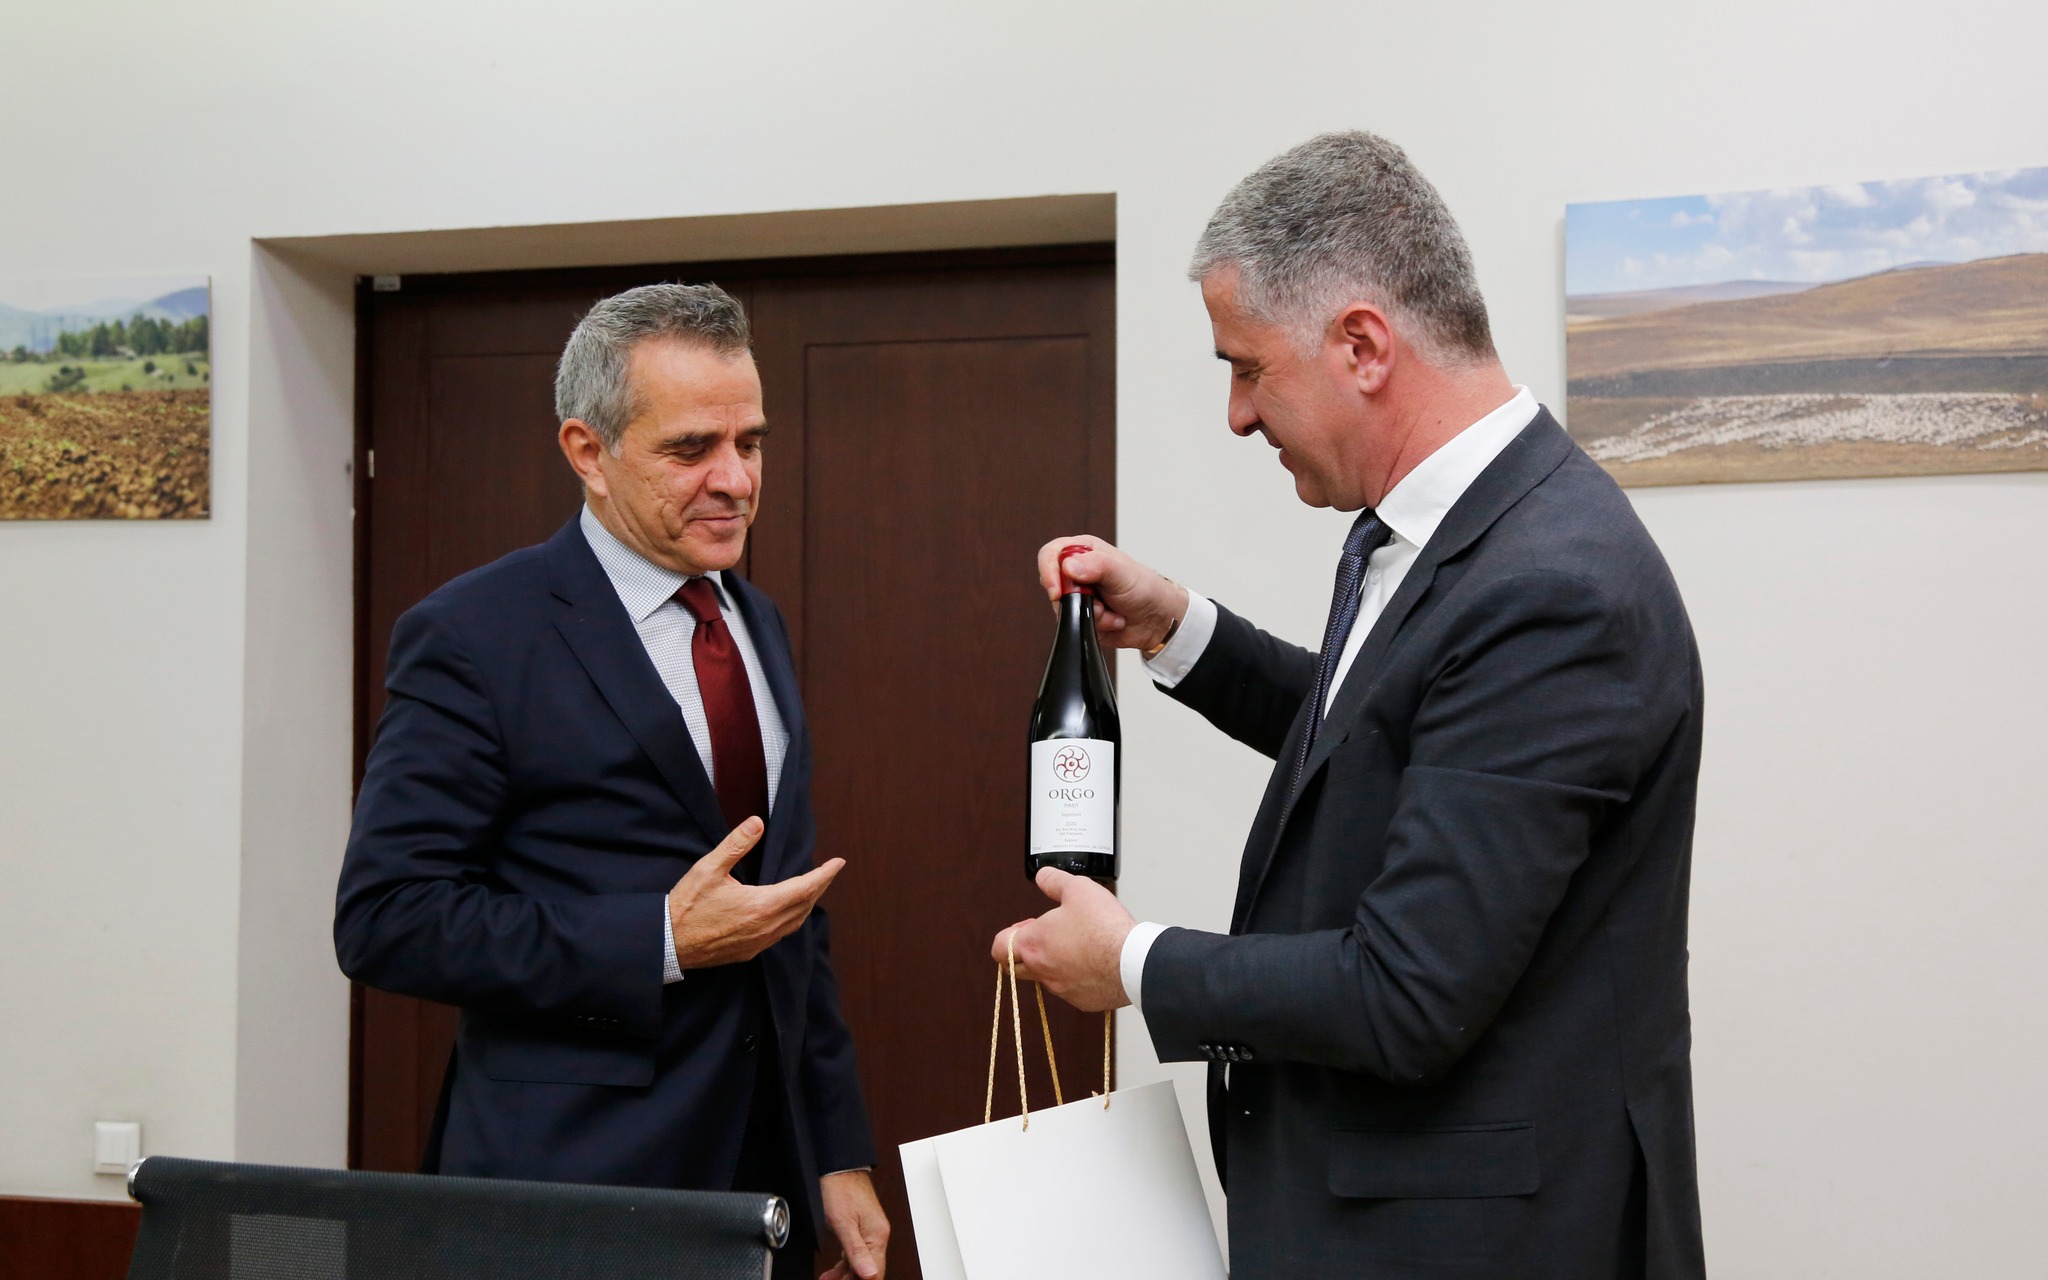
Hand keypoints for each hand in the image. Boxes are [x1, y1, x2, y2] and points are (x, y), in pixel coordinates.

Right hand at [668, 817, 843, 968]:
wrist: (667, 943)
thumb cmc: (686, 906)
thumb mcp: (708, 869)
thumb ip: (735, 844)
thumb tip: (757, 823)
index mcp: (761, 905)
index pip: (805, 888)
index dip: (825, 875)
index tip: (839, 863)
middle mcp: (766, 928)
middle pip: (805, 905)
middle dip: (820, 886)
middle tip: (829, 871)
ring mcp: (758, 943)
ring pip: (794, 923)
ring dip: (807, 904)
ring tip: (813, 888)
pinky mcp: (749, 952)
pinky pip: (780, 935)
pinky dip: (791, 919)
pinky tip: (786, 912)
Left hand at [818, 1169, 888, 1278]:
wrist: (837, 1167)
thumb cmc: (840, 1189)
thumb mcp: (843, 1224)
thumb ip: (856, 1251)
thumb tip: (869, 1274)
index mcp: (877, 1235)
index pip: (875, 1272)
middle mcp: (877, 1235)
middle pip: (868, 1270)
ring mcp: (869, 1231)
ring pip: (860, 1263)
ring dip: (845, 1275)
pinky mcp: (860, 1227)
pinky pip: (855, 1252)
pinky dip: (844, 1264)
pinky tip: (833, 1271)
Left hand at [991, 868, 1135, 1011]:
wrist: (1133, 962)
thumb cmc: (1104, 927)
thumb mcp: (1078, 889)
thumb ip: (1054, 881)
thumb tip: (1043, 876)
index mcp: (1033, 944)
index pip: (999, 947)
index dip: (1008, 935)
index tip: (1026, 927)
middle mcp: (1042, 971)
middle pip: (1015, 967)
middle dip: (1025, 952)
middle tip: (1047, 936)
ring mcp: (1061, 989)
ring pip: (1045, 978)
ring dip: (1052, 963)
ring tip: (1075, 945)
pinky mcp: (1081, 1001)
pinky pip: (1070, 990)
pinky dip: (1076, 977)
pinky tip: (1094, 963)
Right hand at [1035, 535, 1188, 653]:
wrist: (1157, 618)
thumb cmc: (1144, 588)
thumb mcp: (1122, 572)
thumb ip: (1096, 565)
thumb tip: (1068, 567)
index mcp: (1084, 552)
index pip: (1051, 554)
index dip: (1048, 571)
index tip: (1056, 591)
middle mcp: (1077, 572)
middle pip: (1054, 584)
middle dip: (1076, 599)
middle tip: (1097, 599)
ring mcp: (1078, 596)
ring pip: (1064, 609)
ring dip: (1092, 614)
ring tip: (1111, 609)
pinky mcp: (1082, 616)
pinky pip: (1076, 625)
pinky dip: (1097, 625)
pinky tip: (1113, 620)